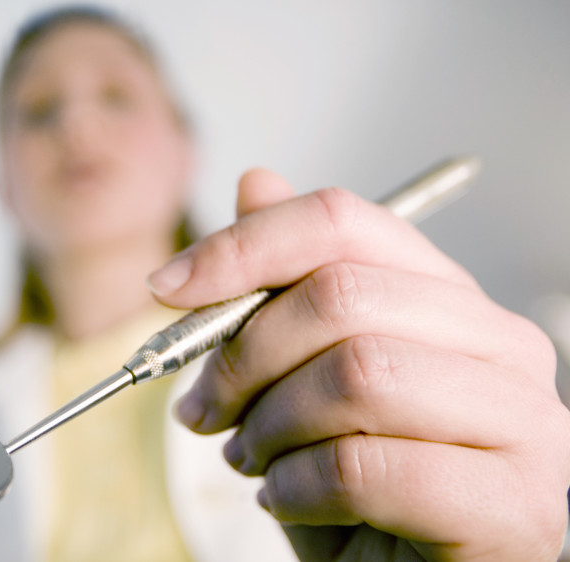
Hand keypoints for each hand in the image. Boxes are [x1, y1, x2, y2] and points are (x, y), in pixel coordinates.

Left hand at [149, 169, 569, 560]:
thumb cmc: (360, 490)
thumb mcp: (302, 380)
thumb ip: (287, 286)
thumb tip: (256, 183)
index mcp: (447, 301)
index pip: (344, 222)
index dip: (243, 245)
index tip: (166, 289)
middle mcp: (500, 347)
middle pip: (343, 293)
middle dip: (241, 352)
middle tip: (201, 407)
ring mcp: (522, 426)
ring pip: (359, 372)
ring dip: (269, 424)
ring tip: (249, 459)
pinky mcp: (512, 507)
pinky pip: (366, 465)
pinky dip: (296, 485)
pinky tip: (285, 498)